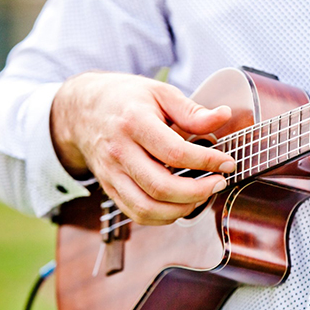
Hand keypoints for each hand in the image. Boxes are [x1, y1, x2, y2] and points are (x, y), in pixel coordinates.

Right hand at [51, 72, 234, 224]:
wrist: (81, 111)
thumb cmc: (125, 99)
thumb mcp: (160, 93)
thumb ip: (192, 111)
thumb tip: (224, 116)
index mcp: (134, 123)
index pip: (175, 152)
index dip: (207, 161)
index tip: (227, 162)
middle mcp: (119, 152)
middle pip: (161, 186)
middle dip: (198, 191)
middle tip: (219, 182)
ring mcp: (111, 174)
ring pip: (147, 208)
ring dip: (181, 209)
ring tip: (202, 195)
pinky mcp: (110, 189)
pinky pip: (137, 214)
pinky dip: (163, 217)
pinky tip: (180, 204)